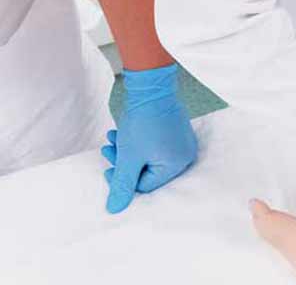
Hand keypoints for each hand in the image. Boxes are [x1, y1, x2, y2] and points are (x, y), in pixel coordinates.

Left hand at [101, 63, 197, 212]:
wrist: (152, 87)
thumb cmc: (143, 123)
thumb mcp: (128, 157)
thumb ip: (122, 186)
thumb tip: (115, 210)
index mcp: (177, 165)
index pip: (146, 185)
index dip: (123, 178)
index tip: (108, 165)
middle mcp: (185, 155)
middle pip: (147, 171)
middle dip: (124, 162)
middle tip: (108, 150)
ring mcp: (182, 142)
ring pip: (148, 157)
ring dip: (127, 151)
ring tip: (113, 139)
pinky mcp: (177, 131)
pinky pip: (155, 145)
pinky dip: (137, 142)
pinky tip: (122, 133)